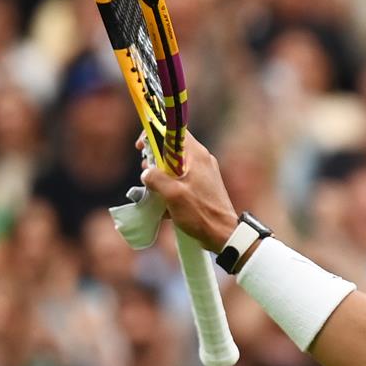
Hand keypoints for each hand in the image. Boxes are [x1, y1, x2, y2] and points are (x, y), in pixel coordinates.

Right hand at [137, 133, 240, 251]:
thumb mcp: (172, 194)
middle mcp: (201, 159)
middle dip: (154, 160)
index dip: (154, 134)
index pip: (173, 130)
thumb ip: (155, 178)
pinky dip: (170, 188)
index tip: (142, 147)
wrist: (223, 235)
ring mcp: (203, 173)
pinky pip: (181, 180)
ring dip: (160, 177)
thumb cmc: (200, 213)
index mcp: (196, 155)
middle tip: (147, 175)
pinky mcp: (203, 187)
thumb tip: (146, 173)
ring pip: (174, 166)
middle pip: (171, 148)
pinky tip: (164, 204)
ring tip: (154, 192)